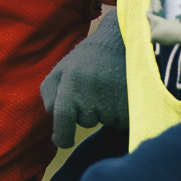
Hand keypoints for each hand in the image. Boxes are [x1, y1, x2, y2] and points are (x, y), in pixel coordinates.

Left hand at [41, 7, 127, 148]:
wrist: (124, 40)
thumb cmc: (89, 58)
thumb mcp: (62, 69)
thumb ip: (49, 94)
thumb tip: (54, 122)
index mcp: (70, 85)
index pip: (63, 120)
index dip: (63, 136)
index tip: (65, 141)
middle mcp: (91, 96)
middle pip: (85, 122)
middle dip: (87, 111)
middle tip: (95, 88)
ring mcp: (112, 103)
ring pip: (105, 121)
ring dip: (105, 110)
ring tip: (109, 86)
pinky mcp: (131, 107)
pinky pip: (121, 120)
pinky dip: (120, 111)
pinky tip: (120, 92)